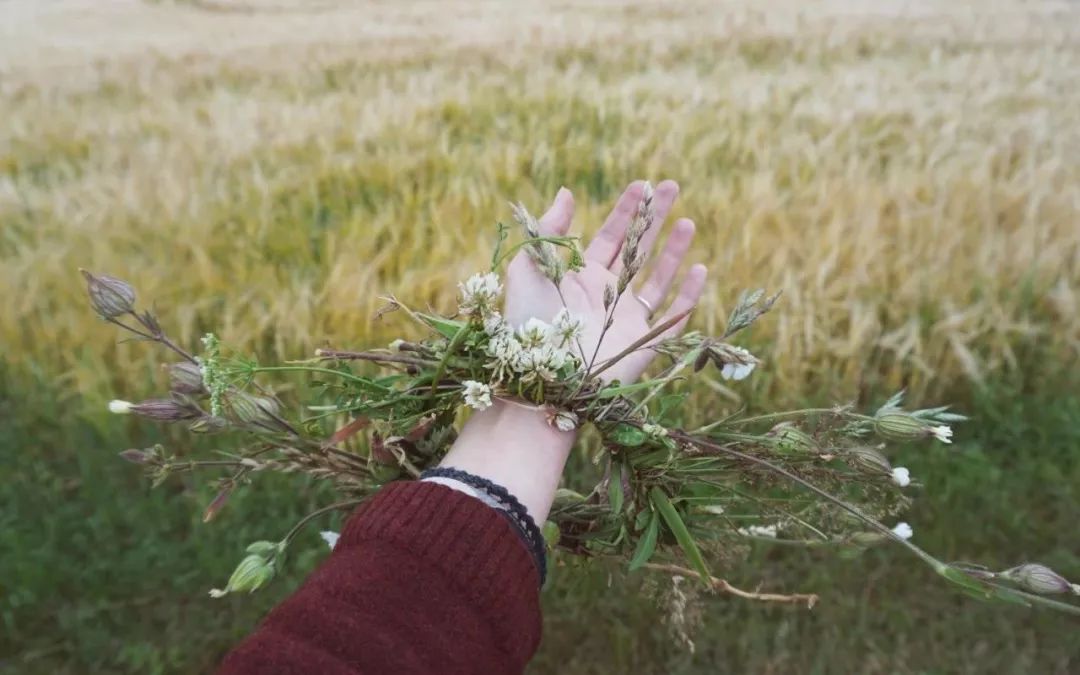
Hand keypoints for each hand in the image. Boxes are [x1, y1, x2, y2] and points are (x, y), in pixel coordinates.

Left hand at [504, 180, 705, 383]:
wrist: (541, 382)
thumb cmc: (527, 328)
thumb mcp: (527, 270)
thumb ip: (547, 230)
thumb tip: (567, 192)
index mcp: (579, 279)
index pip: (608, 237)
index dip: (624, 210)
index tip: (640, 184)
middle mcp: (606, 297)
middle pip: (637, 250)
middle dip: (654, 218)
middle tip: (671, 186)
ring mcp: (626, 320)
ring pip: (658, 278)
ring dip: (673, 250)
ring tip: (689, 221)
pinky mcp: (643, 344)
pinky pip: (673, 316)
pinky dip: (688, 293)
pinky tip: (699, 268)